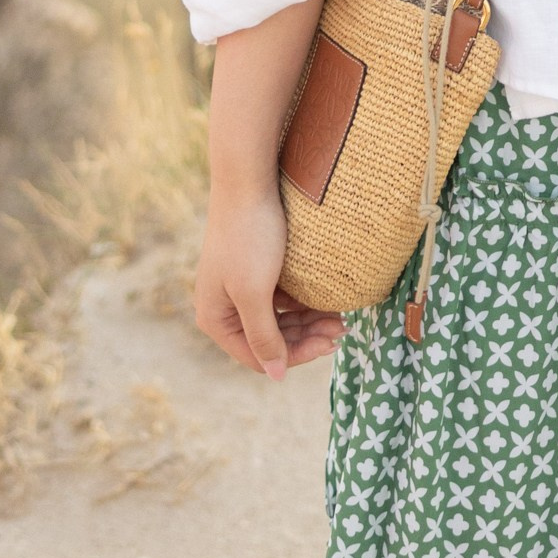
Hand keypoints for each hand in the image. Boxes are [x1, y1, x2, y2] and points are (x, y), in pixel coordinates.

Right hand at [194, 192, 343, 376]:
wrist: (248, 181)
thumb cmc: (249, 236)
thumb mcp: (255, 293)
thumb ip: (264, 337)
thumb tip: (276, 376)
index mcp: (215, 319)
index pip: (259, 356)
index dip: (296, 356)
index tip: (330, 344)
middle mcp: (223, 308)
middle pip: (270, 339)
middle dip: (307, 337)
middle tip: (342, 329)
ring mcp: (238, 288)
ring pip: (279, 319)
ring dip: (309, 322)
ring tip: (339, 316)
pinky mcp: (253, 269)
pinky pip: (280, 298)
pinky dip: (302, 302)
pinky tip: (325, 299)